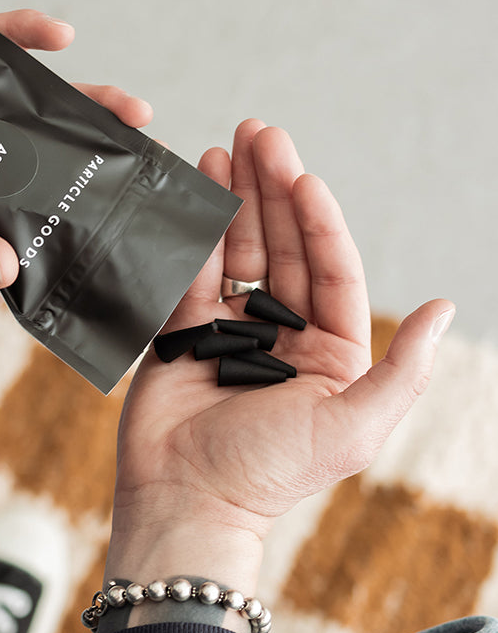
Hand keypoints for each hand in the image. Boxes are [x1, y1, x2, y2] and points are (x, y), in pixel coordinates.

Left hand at [0, 10, 152, 401]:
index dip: (16, 43)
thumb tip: (7, 260)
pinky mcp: (11, 249)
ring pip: (53, 172)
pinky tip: (125, 213)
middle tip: (134, 112)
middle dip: (87, 107)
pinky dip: (90, 219)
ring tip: (147, 156)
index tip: (61, 39)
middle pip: (33, 121)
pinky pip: (56, 228)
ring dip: (99, 161)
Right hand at [107, 120, 454, 609]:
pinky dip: (195, 232)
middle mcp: (282, 332)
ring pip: (238, 249)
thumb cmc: (268, 471)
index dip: (317, 218)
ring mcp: (231, 327)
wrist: (187, 497)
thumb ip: (402, 369)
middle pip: (282, 247)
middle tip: (260, 134)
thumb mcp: (353, 426)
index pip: (329, 268)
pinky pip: (194, 272)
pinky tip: (197, 190)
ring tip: (229, 147)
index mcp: (329, 350)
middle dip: (272, 189)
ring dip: (235, 198)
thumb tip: (447, 309)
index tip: (301, 174)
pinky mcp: (185, 329)